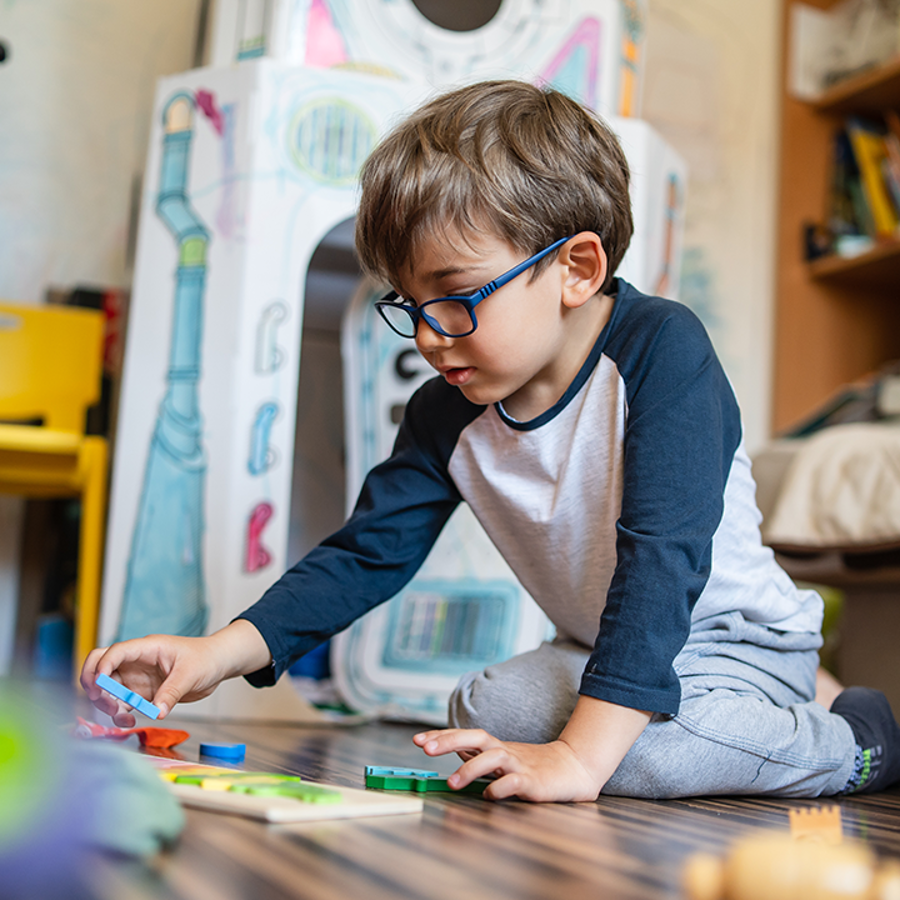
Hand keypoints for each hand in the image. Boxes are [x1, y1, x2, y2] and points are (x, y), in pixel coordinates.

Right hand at [80, 620, 270, 726]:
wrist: (218, 664)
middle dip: (94, 684)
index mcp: (148, 648)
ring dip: (107, 704)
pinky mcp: (142, 693)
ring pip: (108, 689)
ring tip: (123, 718)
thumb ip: (172, 692)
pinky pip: (122, 704)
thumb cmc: (205, 658)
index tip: (101, 685)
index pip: (115, 652)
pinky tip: (130, 721)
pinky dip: (120, 713)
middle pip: (101, 667)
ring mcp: (137, 678)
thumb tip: (156, 712)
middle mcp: (137, 662)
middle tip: (103, 701)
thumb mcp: (191, 674)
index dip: (103, 666)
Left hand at [413, 696, 651, 802]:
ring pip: (493, 758)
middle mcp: (504, 751)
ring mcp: (519, 765)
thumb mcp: (502, 758)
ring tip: (452, 783)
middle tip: (426, 748)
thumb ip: (478, 755)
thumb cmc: (534, 765)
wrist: (574, 768)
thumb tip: (453, 750)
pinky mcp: (534, 782)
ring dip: (471, 768)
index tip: (417, 740)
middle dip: (449, 741)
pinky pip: (514, 782)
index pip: (464, 737)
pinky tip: (489, 795)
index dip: (441, 737)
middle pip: (475, 738)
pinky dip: (500, 787)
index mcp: (495, 747)